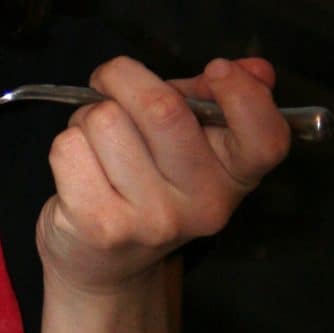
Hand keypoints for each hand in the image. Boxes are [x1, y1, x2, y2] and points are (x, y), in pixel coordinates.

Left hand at [35, 54, 291, 294]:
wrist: (105, 263)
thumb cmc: (150, 184)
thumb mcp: (195, 145)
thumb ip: (217, 100)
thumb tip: (255, 68)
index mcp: (235, 177)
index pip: (265, 139)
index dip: (244, 95)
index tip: (218, 69)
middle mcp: (203, 204)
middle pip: (163, 108)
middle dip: (125, 78)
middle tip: (113, 81)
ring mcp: (152, 219)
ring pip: (105, 119)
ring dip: (89, 117)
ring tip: (99, 143)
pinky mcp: (101, 225)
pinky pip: (69, 146)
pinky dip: (68, 144)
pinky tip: (82, 168)